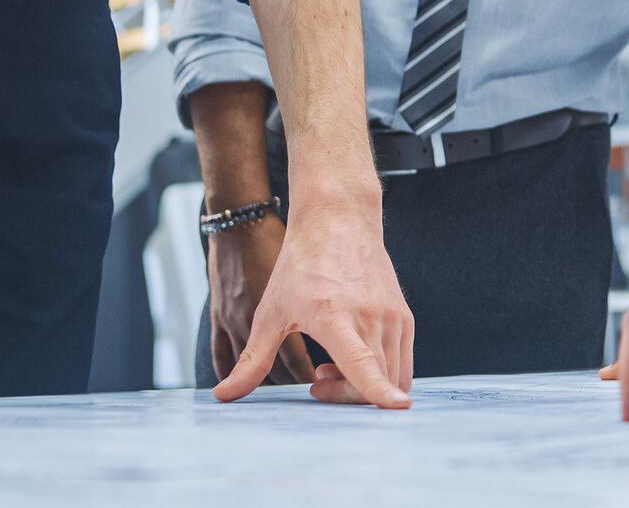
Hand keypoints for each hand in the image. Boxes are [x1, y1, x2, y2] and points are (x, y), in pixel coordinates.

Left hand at [212, 192, 413, 408]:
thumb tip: (223, 395)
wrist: (339, 220)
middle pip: (374, 380)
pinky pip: (401, 362)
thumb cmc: (300, 264)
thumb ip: (252, 359)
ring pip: (391, 375)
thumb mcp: (270, 312)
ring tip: (331, 366)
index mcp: (333, 315)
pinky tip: (353, 356)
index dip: (378, 390)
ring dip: (363, 386)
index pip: (362, 362)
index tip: (397, 409)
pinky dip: (380, 374)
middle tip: (316, 380)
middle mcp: (369, 315)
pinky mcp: (404, 315)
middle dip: (345, 397)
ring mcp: (392, 315)